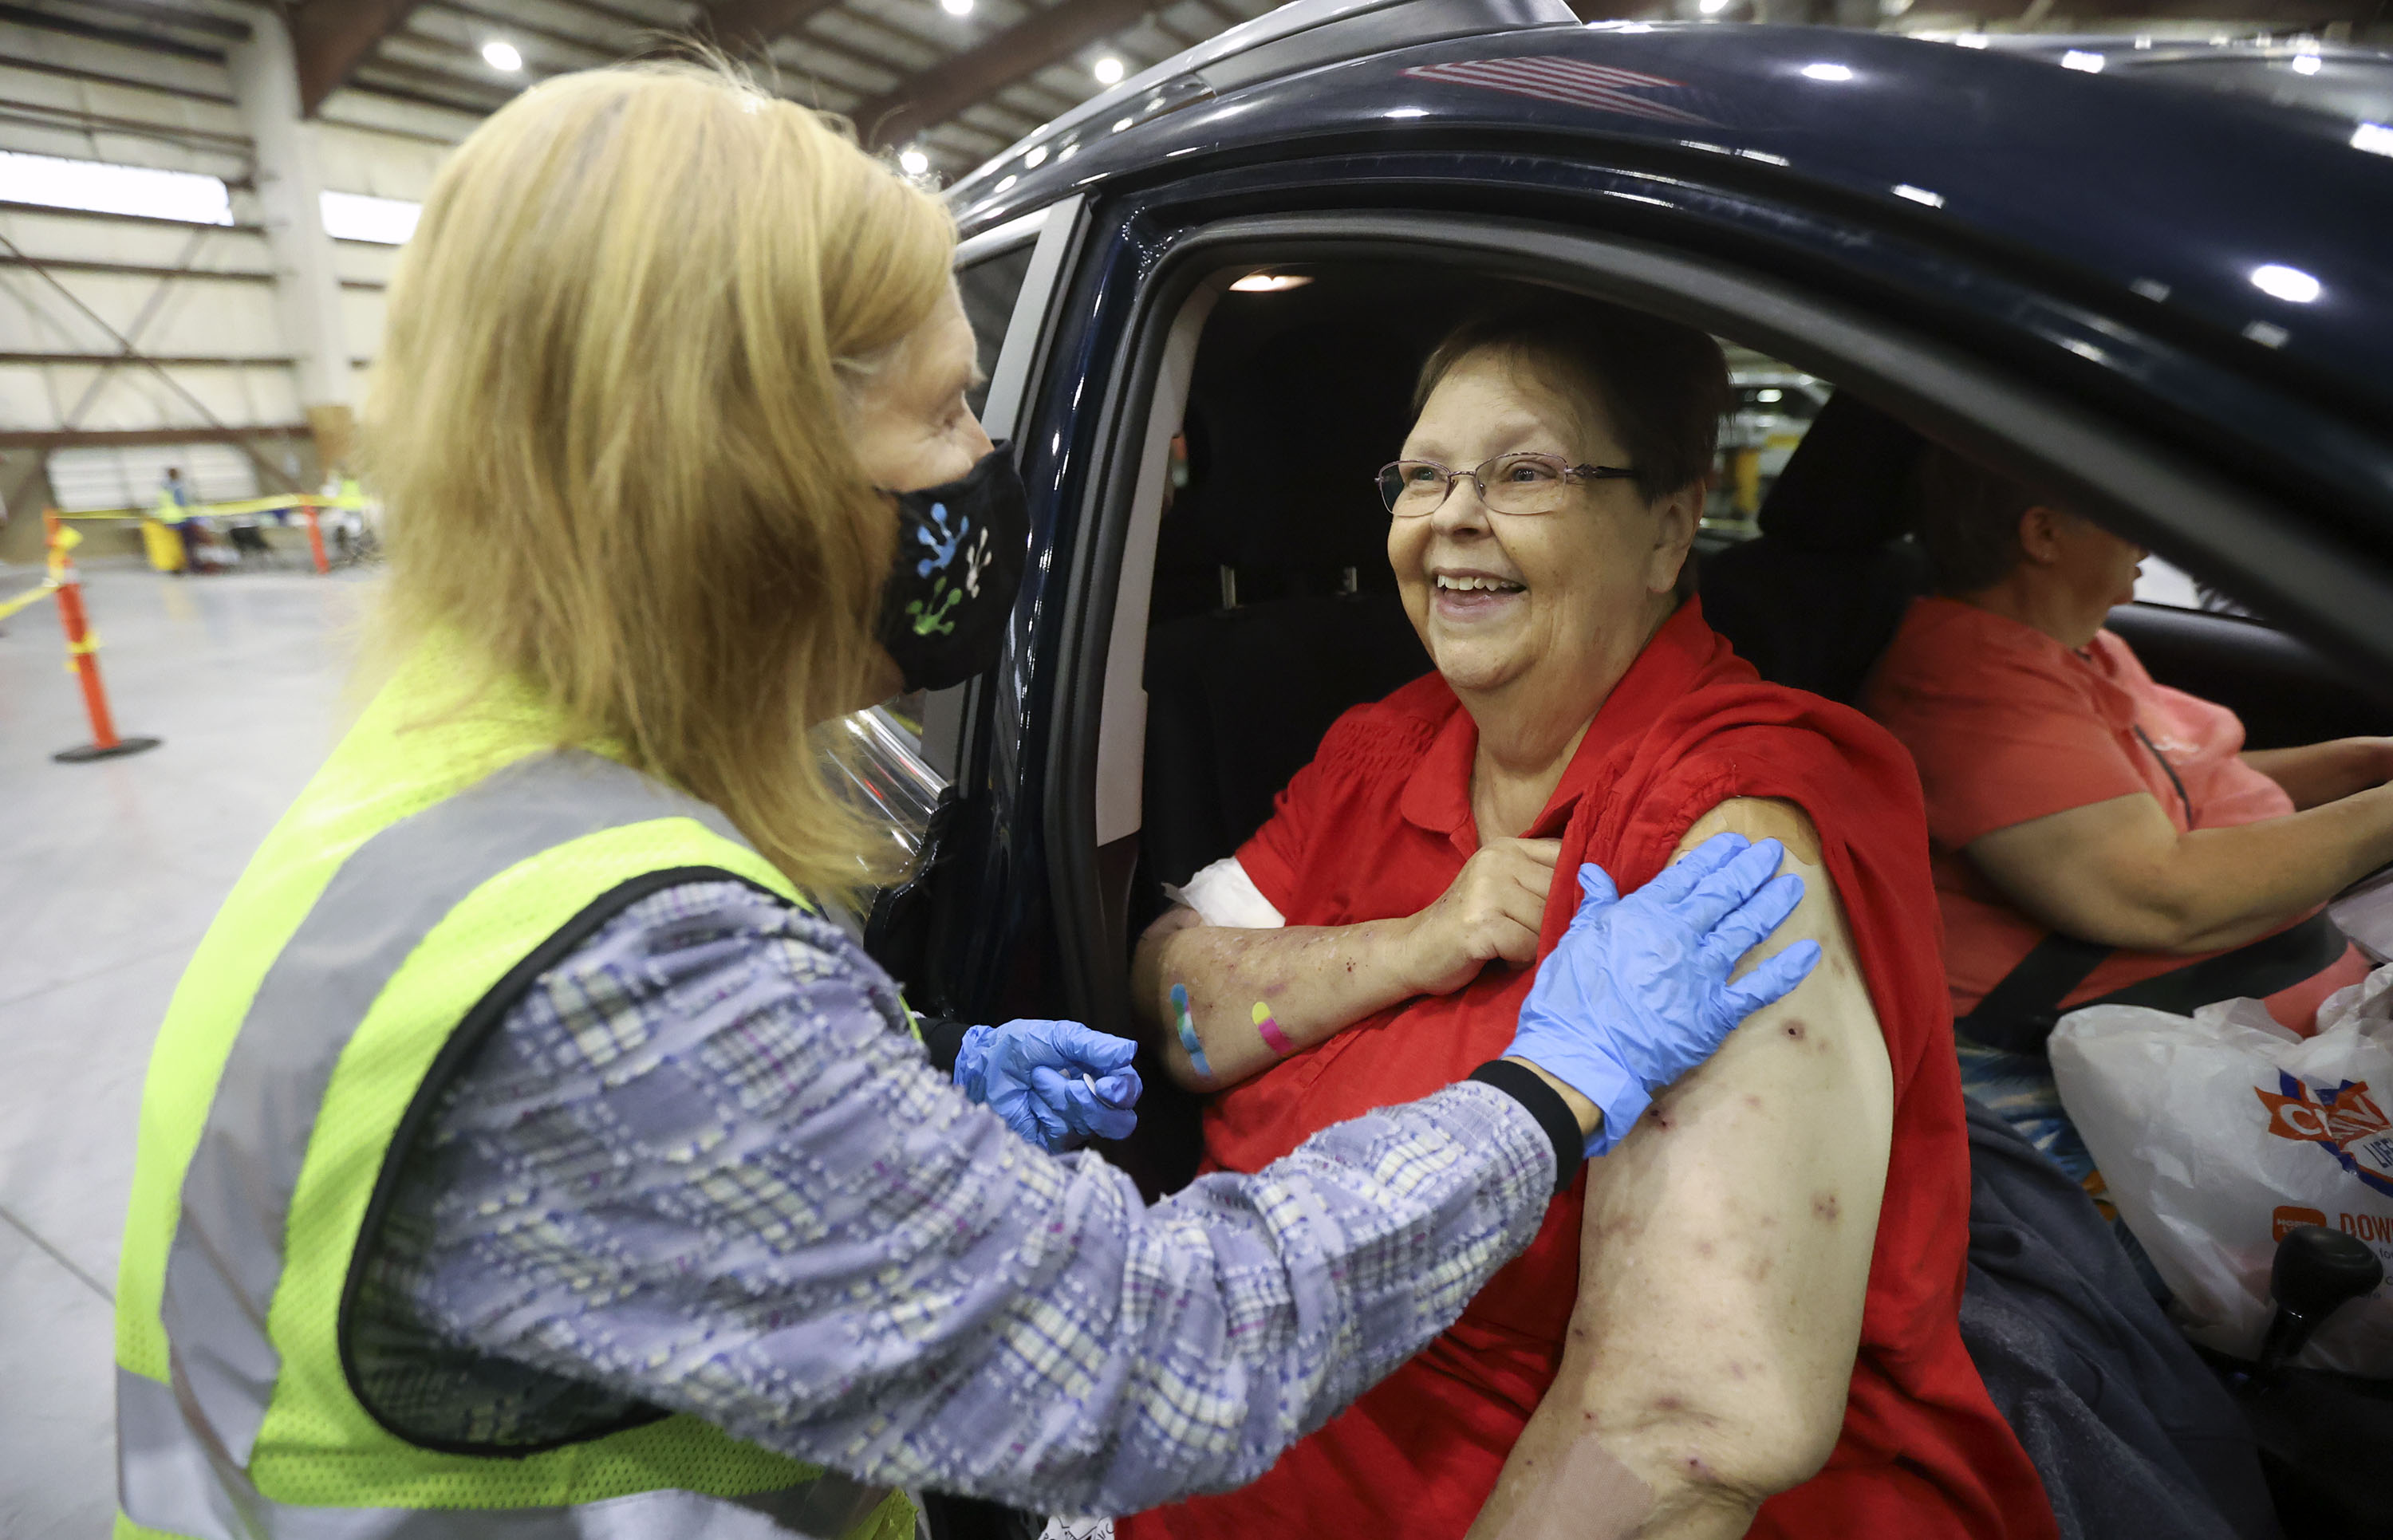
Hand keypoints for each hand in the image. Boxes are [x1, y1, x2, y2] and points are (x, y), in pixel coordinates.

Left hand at [953, 1019, 1143, 1151]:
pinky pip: (1063, 1135)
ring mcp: (1073, 1126)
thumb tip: (1130, 1051)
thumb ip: (1093, 1046)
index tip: (1105, 1084)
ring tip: (1037, 1081)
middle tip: (1070, 1087)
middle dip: (1092, 1102)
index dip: (1124, 1090)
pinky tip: (1030, 1101)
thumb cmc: (1018, 1048)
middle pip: (1120, 1121)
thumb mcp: (1057, 1037)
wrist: (980, 1067)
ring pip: (1088, 1125)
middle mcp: (1091, 1103)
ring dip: (1061, 1098)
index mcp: (1098, 1074)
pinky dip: (1045, 1113)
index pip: (1129, 1090)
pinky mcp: (1052, 1143)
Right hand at [1404, 837, 1563, 995]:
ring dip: (1538, 944)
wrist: (1412, 949)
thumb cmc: (1468, 924)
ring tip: (1513, 947)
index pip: (1566, 857)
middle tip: (1534, 938)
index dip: (1578, 887)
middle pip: (1560, 891)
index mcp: (1506, 847)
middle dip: (1557, 921)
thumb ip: (1539, 882)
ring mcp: (1486, 889)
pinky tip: (1501, 957)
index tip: (1577, 910)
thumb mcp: (1503, 889)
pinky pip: (1528, 945)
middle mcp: (1496, 860)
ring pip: (1547, 921)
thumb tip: (1599, 891)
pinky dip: (1521, 960)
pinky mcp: (1479, 923)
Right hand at [1505, 832, 1820, 1156]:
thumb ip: (1596, 905)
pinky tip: (1809, 951)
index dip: (1715, 856)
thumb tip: (1595, 873)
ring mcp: (1702, 974)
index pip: (1687, 875)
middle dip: (1751, 869)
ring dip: (1773, 904)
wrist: (1580, 1057)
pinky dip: (1787, 969)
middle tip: (1772, 852)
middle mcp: (1680, 936)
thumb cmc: (1570, 1000)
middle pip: (1724, 894)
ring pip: (1747, 929)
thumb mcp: (1575, 941)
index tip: (1735, 842)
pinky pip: (1761, 987)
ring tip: (1793, 885)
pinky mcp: (1717, 1012)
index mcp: (1644, 915)